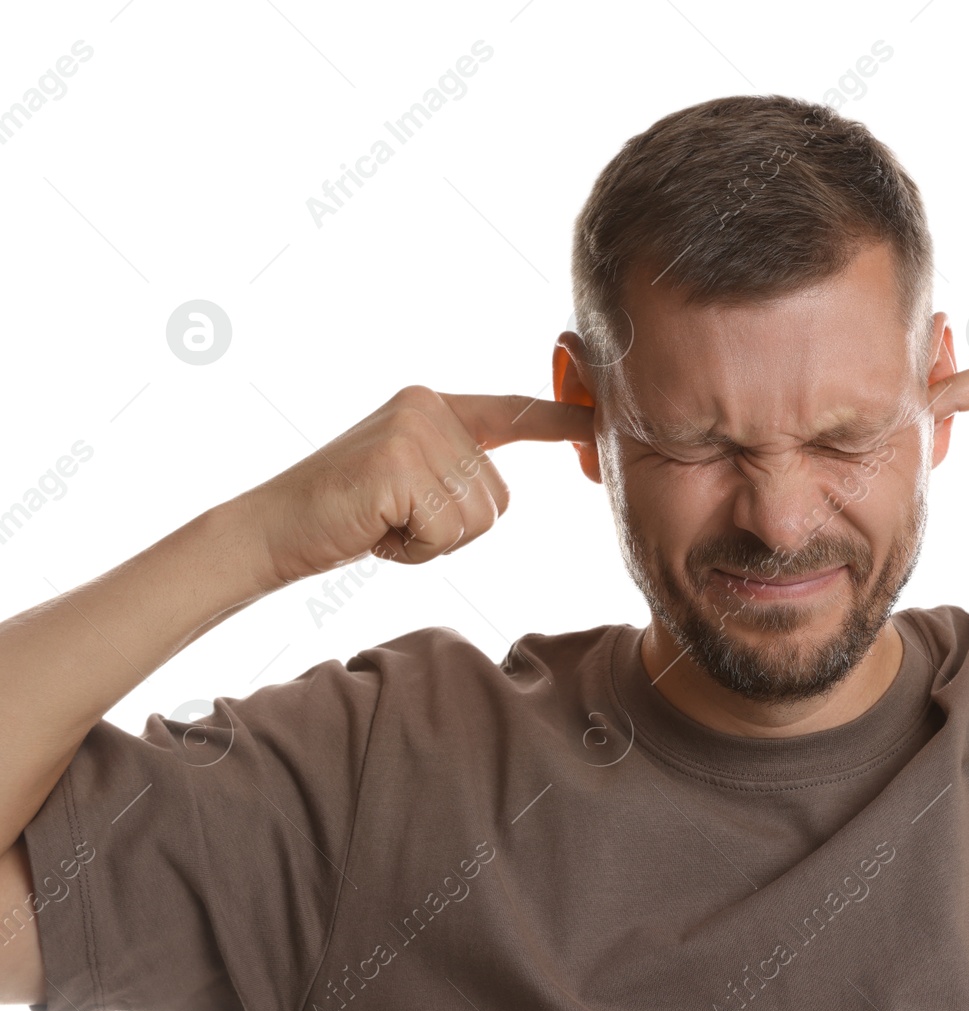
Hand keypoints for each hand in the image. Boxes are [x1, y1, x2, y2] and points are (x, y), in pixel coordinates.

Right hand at [237, 385, 594, 587]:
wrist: (273, 529)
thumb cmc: (345, 514)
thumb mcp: (408, 477)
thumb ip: (453, 467)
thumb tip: (498, 484)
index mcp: (434, 404)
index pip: (512, 412)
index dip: (558, 420)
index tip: (597, 418)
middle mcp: (428, 407)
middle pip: (498, 497)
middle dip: (452, 528)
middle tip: (395, 520)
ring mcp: (414, 433)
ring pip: (478, 519)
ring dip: (433, 542)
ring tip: (384, 523)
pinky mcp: (400, 466)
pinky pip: (449, 533)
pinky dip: (414, 550)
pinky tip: (375, 532)